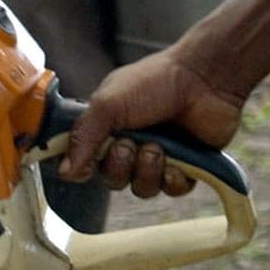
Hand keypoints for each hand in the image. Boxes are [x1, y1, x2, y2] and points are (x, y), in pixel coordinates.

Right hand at [59, 49, 246, 197]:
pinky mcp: (186, 167)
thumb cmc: (155, 81)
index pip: (84, 162)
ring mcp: (158, 158)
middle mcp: (130, 145)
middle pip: (111, 179)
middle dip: (119, 166)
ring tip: (158, 148)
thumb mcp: (107, 103)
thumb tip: (65, 172)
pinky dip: (172, 179)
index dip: (84, 167)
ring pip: (140, 188)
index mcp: (107, 129)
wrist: (205, 78)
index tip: (87, 161)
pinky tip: (178, 162)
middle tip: (130, 145)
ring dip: (146, 171)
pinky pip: (170, 190)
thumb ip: (82, 136)